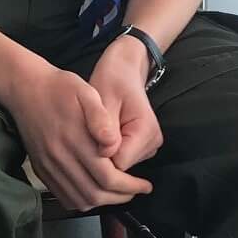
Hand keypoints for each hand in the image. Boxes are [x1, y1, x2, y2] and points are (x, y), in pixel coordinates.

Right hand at [0, 50, 153, 210]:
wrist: (24, 88)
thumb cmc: (59, 88)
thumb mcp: (86, 92)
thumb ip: (101, 118)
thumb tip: (113, 144)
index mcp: (75, 140)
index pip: (108, 177)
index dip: (130, 186)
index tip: (145, 184)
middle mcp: (60, 158)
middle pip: (95, 193)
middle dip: (120, 197)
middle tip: (136, 190)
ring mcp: (48, 166)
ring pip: (79, 200)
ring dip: (103, 202)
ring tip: (118, 193)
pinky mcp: (41, 169)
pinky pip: (63, 196)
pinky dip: (82, 201)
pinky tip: (94, 192)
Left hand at [90, 35, 164, 174]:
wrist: (124, 69)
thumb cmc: (112, 80)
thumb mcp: (104, 98)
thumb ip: (104, 127)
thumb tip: (103, 154)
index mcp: (146, 131)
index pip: (118, 163)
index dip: (98, 155)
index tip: (86, 136)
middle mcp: (152, 144)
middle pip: (119, 168)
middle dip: (100, 154)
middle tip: (88, 130)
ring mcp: (147, 148)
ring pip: (117, 166)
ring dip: (102, 151)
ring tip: (97, 128)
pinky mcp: (140, 149)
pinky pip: (118, 159)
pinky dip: (106, 150)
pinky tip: (101, 133)